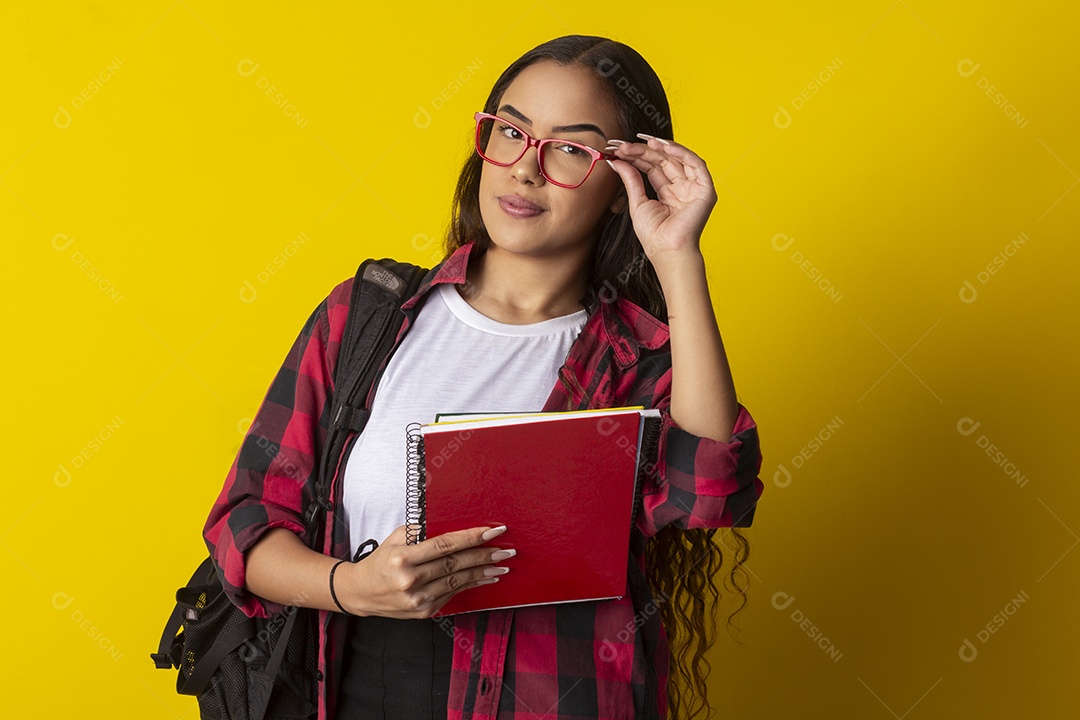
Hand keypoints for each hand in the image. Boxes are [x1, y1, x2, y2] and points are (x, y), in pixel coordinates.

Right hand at [337, 523, 510, 618]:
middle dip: (484, 556)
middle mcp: (411, 580)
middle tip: (506, 550)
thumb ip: (421, 532)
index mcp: (403, 558)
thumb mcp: (395, 538)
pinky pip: (452, 595)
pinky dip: (471, 585)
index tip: (493, 531)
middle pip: (456, 564)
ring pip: (458, 582)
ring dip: (483, 573)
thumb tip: (453, 524)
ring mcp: (418, 599)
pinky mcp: (423, 612)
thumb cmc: (381, 560)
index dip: (472, 537)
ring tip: (502, 566)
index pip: (445, 545)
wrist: (361, 593)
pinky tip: (485, 578)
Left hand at [605, 133, 717, 265]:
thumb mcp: (638, 202)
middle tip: (624, 145)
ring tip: (642, 141)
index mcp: (668, 192)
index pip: (652, 167)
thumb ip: (630, 179)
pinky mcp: (705, 189)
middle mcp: (682, 187)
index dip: (637, 156)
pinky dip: (681, 152)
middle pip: (663, 161)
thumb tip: (617, 160)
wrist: (667, 250)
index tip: (618, 149)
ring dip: (661, 147)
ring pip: (678, 159)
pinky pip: (696, 164)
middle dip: (644, 150)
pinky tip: (663, 146)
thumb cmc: (654, 235)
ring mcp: (694, 187)